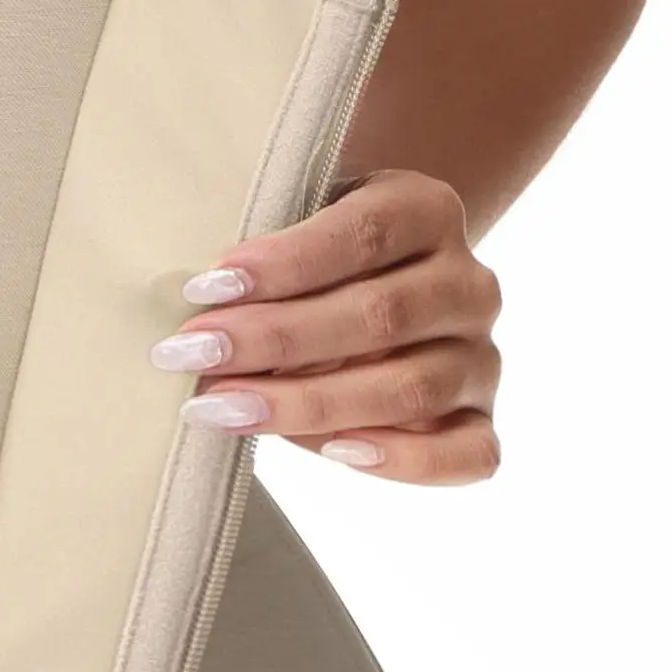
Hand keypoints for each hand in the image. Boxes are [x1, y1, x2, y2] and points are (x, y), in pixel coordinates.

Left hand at [150, 170, 501, 483]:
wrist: (376, 289)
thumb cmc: (313, 260)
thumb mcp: (295, 227)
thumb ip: (266, 256)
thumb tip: (192, 313)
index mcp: (428, 210)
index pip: (364, 234)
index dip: (284, 264)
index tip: (205, 289)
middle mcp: (469, 284)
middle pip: (380, 316)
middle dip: (274, 339)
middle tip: (189, 354)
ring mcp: (481, 357)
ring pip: (411, 388)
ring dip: (308, 404)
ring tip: (222, 408)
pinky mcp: (479, 419)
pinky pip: (467, 455)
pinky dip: (405, 460)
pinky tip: (333, 452)